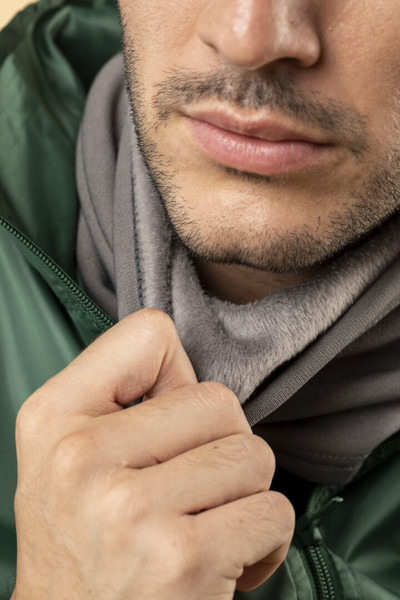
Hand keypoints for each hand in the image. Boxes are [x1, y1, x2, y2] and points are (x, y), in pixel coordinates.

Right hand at [12, 309, 293, 599]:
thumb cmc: (85, 544)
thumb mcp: (69, 459)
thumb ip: (120, 401)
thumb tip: (188, 369)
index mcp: (54, 418)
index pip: (149, 333)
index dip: (176, 374)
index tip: (168, 423)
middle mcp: (82, 457)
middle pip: (218, 401)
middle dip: (223, 449)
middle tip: (194, 494)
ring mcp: (130, 508)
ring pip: (254, 456)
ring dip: (246, 497)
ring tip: (208, 528)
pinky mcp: (181, 558)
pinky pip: (273, 512)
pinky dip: (267, 541)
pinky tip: (230, 563)